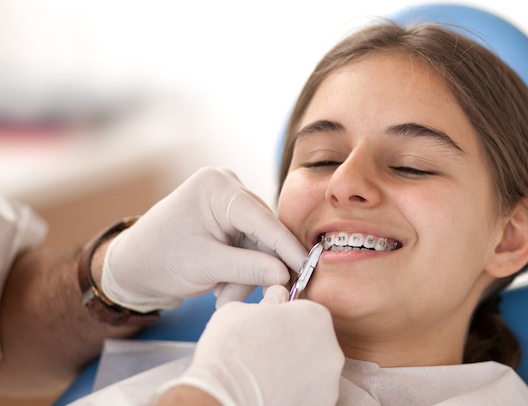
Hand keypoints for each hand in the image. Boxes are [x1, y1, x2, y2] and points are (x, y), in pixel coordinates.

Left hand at [100, 167, 306, 310]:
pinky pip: (251, 247)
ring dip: (247, 275)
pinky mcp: (230, 218)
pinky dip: (241, 271)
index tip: (308, 268)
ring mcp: (229, 202)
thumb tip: (285, 274)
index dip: (287, 246)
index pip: (262, 218)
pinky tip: (222, 286)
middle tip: (243, 298)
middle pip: (264, 233)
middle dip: (258, 269)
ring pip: (260, 244)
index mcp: (216, 187)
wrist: (131, 267)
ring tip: (222, 297)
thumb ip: (248, 268)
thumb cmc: (158, 260)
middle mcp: (226, 187)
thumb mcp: (205, 267)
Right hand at [158, 285, 343, 405]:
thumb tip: (279, 296)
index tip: (269, 328)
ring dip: (297, 368)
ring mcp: (330, 380)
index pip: (305, 312)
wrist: (221, 399)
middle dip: (295, 344)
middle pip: (314, 340)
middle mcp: (332, 348)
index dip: (285, 319)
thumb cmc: (229, 352)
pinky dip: (297, 390)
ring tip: (268, 372)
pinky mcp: (323, 402)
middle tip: (267, 352)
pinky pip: (311, 391)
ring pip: (314, 368)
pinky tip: (274, 389)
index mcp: (316, 317)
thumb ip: (271, 300)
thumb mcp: (242, 309)